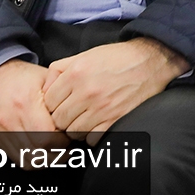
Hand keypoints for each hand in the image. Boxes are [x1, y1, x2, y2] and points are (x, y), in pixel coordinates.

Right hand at [0, 59, 69, 162]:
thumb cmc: (19, 77)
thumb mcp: (44, 76)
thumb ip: (62, 89)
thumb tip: (77, 105)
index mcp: (25, 104)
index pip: (48, 136)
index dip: (64, 140)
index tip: (71, 134)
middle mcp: (10, 122)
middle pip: (39, 152)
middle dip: (58, 151)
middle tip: (67, 143)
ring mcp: (0, 134)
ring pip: (27, 161)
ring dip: (45, 158)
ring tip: (55, 148)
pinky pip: (16, 160)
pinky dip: (31, 158)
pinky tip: (40, 150)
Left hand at [41, 37, 187, 143]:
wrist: (150, 61)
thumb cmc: (116, 58)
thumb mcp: (84, 55)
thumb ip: (59, 70)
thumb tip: (44, 90)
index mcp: (75, 74)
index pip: (48, 103)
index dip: (53, 106)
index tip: (61, 105)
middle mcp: (86, 92)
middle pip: (59, 121)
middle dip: (63, 119)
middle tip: (72, 114)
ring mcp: (101, 108)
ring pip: (73, 132)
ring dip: (77, 128)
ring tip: (85, 119)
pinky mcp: (115, 119)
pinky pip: (92, 139)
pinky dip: (92, 135)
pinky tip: (97, 124)